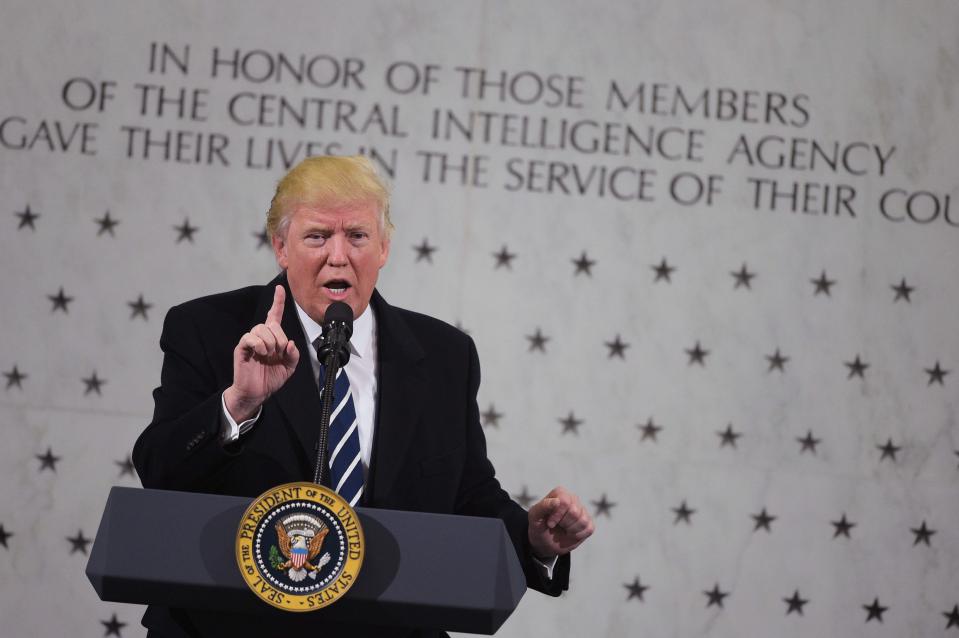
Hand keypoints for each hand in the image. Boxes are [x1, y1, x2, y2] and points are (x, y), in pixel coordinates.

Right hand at [224, 285, 299, 420]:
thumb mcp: (289, 368)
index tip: (281, 288)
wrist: (257, 393)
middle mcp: (261, 337)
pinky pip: (249, 337)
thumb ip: (294, 355)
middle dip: (280, 337)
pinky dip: (258, 344)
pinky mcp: (242, 348)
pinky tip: (261, 353)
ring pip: (260, 328)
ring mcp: (251, 341)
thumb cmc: (271, 378)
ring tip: (269, 355)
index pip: (275, 315)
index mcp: (273, 339)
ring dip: (270, 342)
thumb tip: (291, 343)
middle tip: (279, 352)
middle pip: (270, 323)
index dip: (278, 302)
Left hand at [527, 486, 593, 558]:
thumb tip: (557, 501)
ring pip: (583, 521)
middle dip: (563, 523)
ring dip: (570, 530)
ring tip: (563, 529)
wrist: (544, 542)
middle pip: (574, 512)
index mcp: (560, 493)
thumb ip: (544, 506)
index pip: (565, 502)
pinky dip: (577, 535)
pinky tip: (570, 533)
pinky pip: (589, 528)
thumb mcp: (535, 516)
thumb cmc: (538, 525)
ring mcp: (582, 510)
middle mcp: (573, 498)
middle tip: (557, 525)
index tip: (549, 523)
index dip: (557, 516)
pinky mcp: (589, 522)